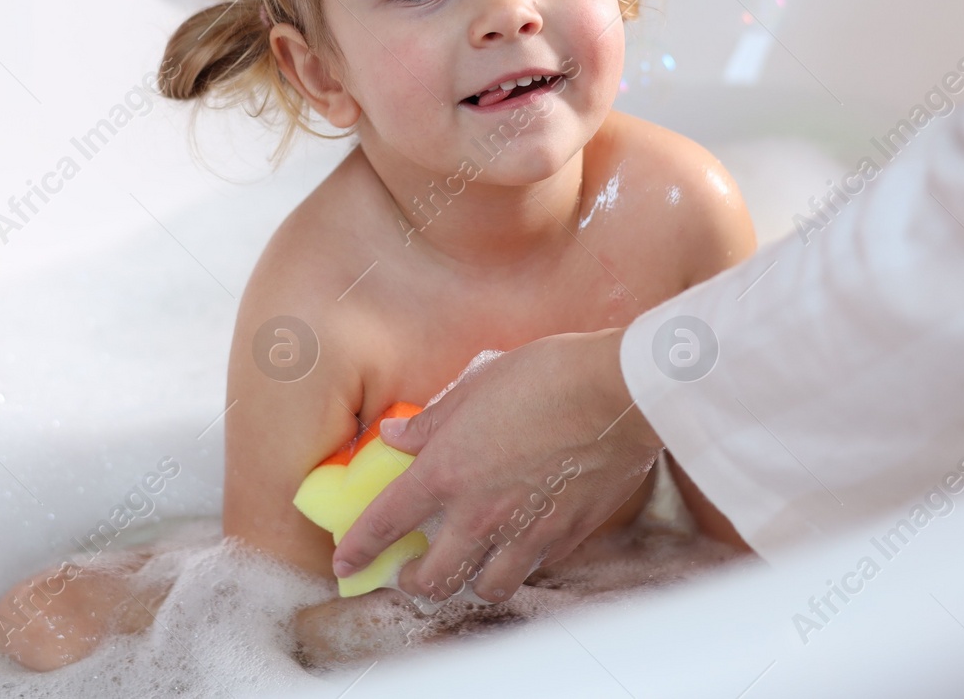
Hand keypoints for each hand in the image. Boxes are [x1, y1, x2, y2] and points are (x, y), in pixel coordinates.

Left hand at [331, 327, 664, 604]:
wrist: (618, 393)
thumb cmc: (547, 376)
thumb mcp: (476, 385)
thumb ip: (431, 421)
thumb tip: (395, 437)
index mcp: (446, 472)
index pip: (385, 524)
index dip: (358, 549)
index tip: (345, 563)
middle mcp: (480, 514)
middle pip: (433, 580)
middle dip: (414, 582)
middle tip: (410, 572)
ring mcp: (526, 531)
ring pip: (486, 587)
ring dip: (470, 581)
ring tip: (467, 566)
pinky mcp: (567, 536)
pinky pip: (534, 567)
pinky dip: (520, 564)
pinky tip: (520, 544)